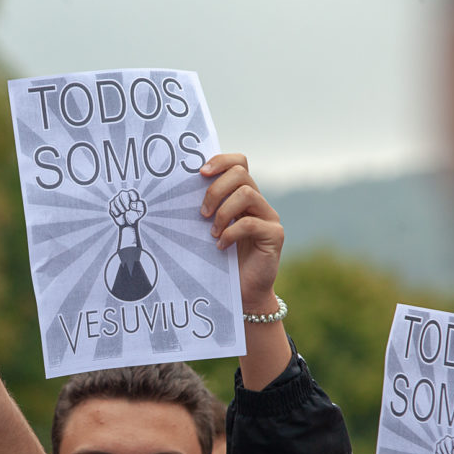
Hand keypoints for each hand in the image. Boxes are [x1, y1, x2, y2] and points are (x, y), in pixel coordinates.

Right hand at [109, 189, 145, 226]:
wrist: (128, 223)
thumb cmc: (136, 215)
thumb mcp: (142, 211)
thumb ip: (141, 205)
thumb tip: (132, 203)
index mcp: (132, 194)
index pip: (131, 192)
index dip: (132, 196)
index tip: (134, 201)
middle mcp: (124, 194)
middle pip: (122, 194)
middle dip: (125, 202)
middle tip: (127, 209)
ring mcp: (117, 198)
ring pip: (117, 200)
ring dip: (120, 208)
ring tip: (124, 212)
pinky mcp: (112, 203)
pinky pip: (112, 205)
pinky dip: (116, 211)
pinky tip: (119, 214)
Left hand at [200, 154, 281, 310]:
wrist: (244, 292)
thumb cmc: (222, 261)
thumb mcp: (210, 230)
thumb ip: (205, 210)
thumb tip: (178, 191)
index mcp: (242, 196)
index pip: (238, 163)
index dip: (220, 161)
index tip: (200, 173)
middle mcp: (258, 203)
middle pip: (240, 174)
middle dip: (215, 190)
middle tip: (202, 213)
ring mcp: (269, 217)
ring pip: (247, 194)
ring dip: (223, 212)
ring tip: (212, 232)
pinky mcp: (274, 235)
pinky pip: (251, 223)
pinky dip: (230, 233)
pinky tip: (221, 247)